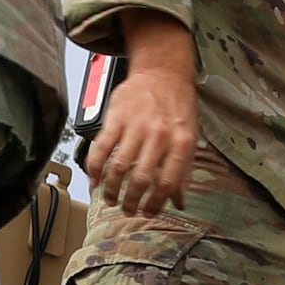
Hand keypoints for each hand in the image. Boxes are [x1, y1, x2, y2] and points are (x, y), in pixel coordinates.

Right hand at [87, 21, 201, 217]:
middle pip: (140, 179)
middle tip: (127, 209)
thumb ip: (183, 170)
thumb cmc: (178, 105)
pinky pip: (101, 148)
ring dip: (111, 189)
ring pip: (119, 166)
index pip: (166, 183)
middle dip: (131, 201)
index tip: (148, 212)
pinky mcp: (115, 117)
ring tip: (109, 199)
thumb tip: (179, 201)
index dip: (155, 204)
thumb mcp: (190, 136)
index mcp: (181, 143)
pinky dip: (94, 167)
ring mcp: (136, 125)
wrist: (163, 72)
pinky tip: (94, 179)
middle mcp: (159, 135)